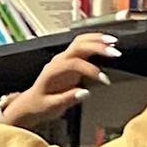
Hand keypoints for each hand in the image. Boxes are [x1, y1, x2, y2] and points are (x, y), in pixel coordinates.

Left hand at [0, 32, 119, 129]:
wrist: (32, 102)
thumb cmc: (40, 105)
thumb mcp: (52, 107)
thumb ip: (68, 99)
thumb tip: (85, 92)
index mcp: (52, 71)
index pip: (74, 63)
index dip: (90, 70)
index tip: (103, 80)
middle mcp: (58, 61)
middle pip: (78, 46)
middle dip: (97, 47)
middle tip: (114, 53)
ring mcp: (64, 58)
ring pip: (81, 41)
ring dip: (97, 39)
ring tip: (114, 42)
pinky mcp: (71, 60)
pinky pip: (83, 45)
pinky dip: (96, 42)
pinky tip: (108, 43)